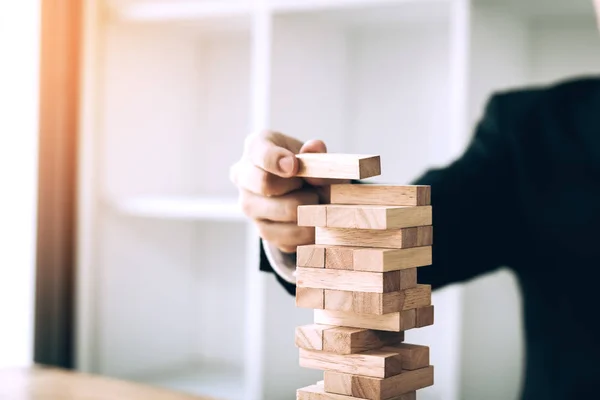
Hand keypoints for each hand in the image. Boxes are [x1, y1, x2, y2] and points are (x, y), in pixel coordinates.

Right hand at [230, 130, 345, 252]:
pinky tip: (314, 220)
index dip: (277, 161)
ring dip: (311, 209)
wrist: (297, 188)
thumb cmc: (303, 164)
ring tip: (318, 203)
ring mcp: (250, 206)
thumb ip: (316, 154)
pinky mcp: (263, 231)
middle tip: (313, 187)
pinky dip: (310, 230)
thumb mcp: (311, 152)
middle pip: (266, 184)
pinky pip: (290, 235)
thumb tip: (315, 158)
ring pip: (285, 212)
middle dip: (299, 185)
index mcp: (255, 148)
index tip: (294, 166)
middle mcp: (244, 176)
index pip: (260, 154)